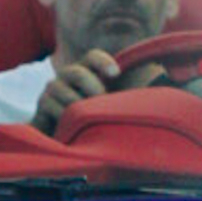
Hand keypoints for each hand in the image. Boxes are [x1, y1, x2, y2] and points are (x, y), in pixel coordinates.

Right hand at [34, 48, 162, 134]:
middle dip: (91, 86)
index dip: (103, 61)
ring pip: (64, 92)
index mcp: (87, 73)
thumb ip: (132, 93)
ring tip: (87, 119)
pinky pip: (52, 109)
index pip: (92, 56)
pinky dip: (65, 118)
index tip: (116, 73)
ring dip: (78, 106)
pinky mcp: (41, 109)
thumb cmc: (96, 124)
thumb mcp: (116, 106)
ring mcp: (52, 92)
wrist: (65, 145)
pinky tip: (71, 127)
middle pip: (77, 71)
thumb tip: (160, 78)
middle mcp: (67, 78)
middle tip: (101, 102)